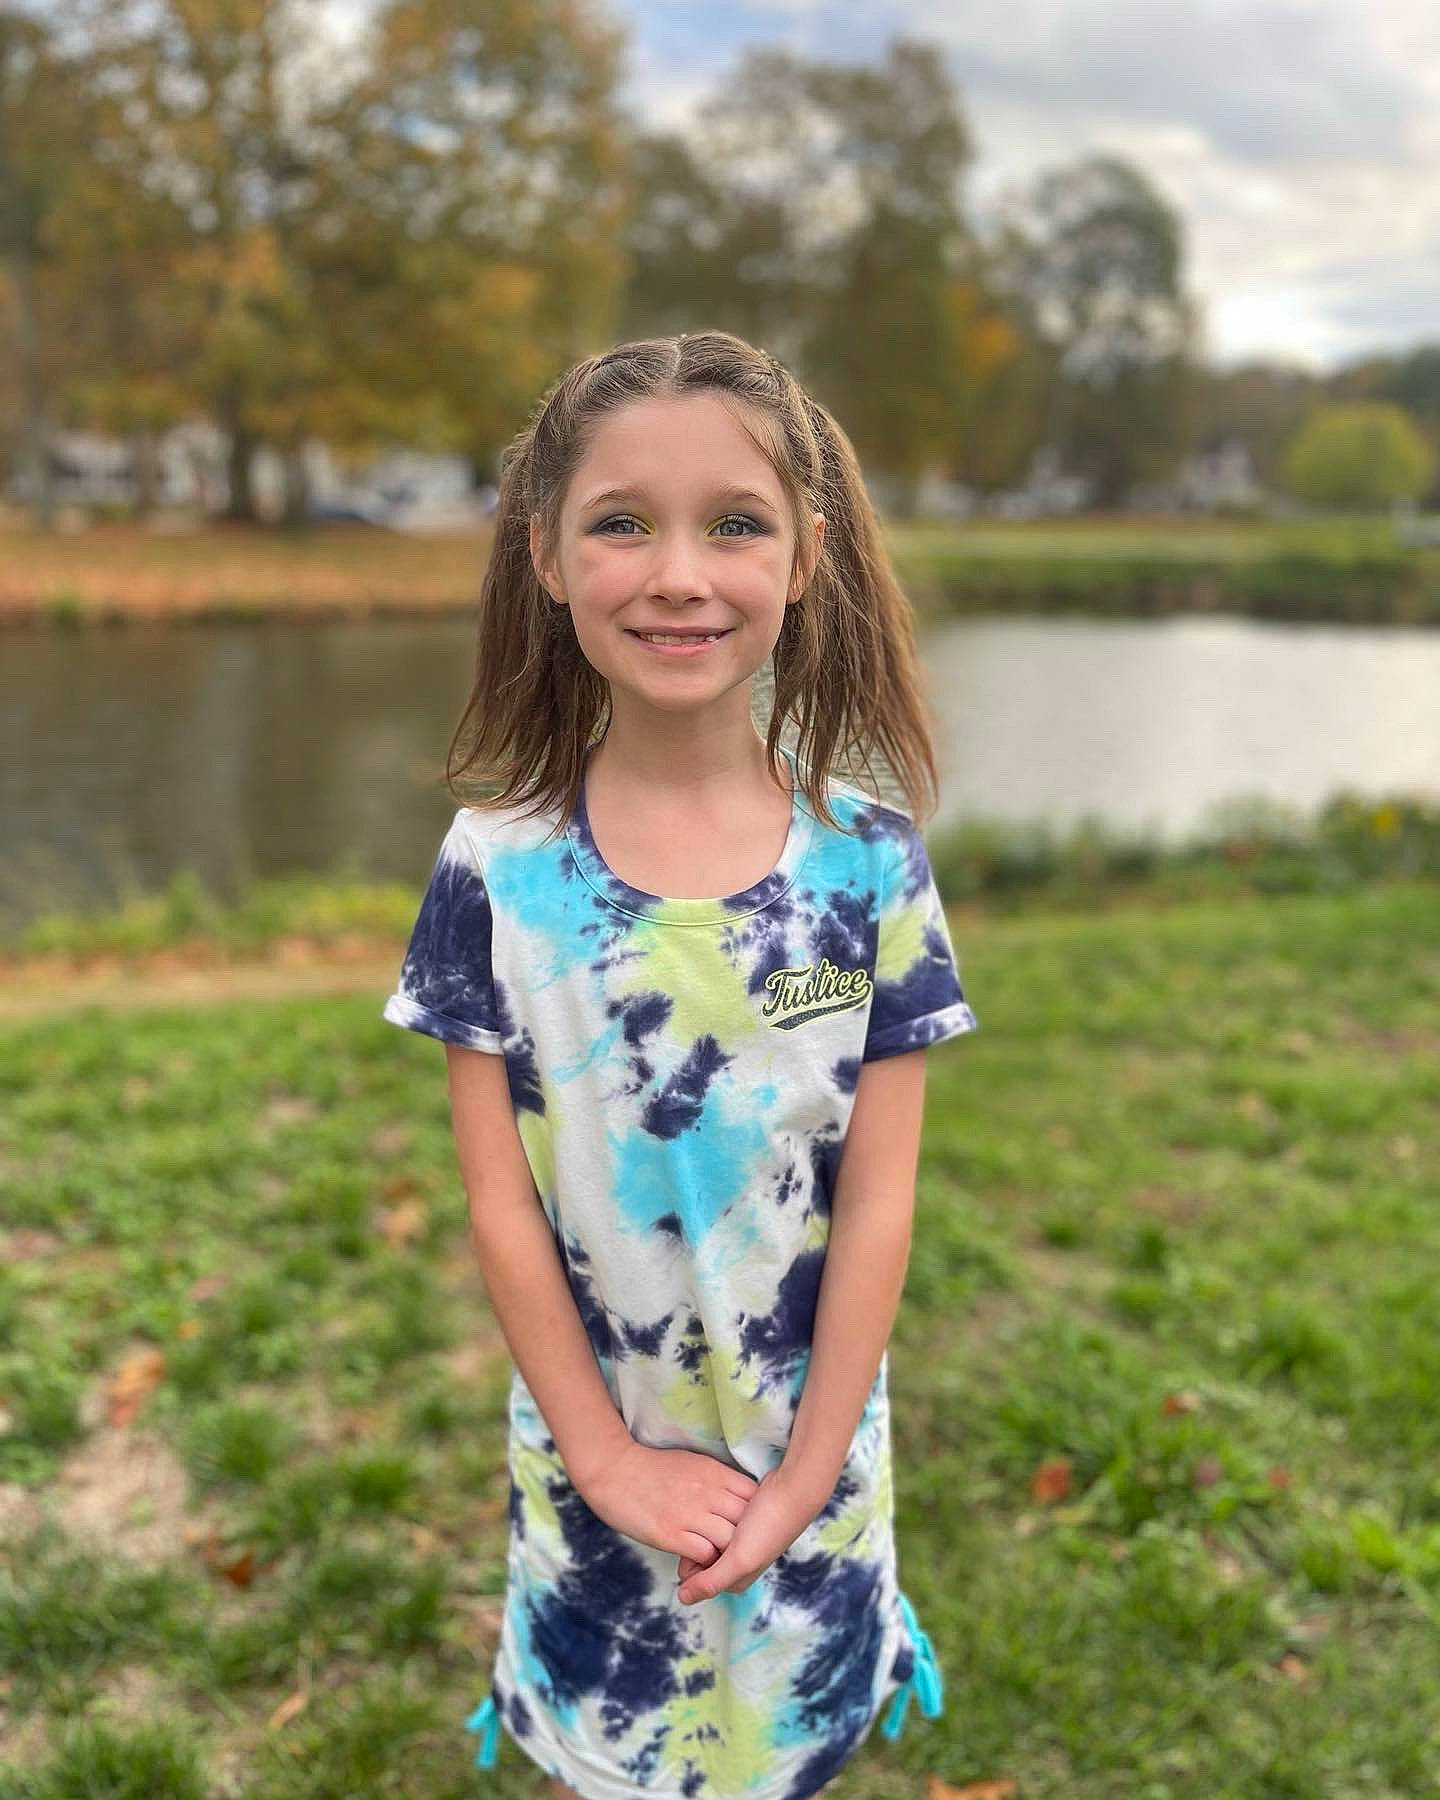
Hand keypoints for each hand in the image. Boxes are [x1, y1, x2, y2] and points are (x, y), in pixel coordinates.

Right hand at [575, 1438, 758, 1563]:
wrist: (614, 1470)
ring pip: (730, 1541)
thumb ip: (716, 1479)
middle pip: (747, 1521)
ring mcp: (691, 1514)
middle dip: (745, 1538)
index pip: (753, 1496)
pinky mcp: (671, 1534)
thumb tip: (734, 1495)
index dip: (754, 1514)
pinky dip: (706, 1564)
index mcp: (714, 1473)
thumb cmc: (651, 1468)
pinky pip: (705, 1556)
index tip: (746, 1525)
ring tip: (716, 1561)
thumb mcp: (692, 1463)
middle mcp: (708, 1492)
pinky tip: (696, 1562)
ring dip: (726, 1554)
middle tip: (734, 1549)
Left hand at [675, 1463, 823, 1604]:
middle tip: (712, 1522)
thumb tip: (682, 1598)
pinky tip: (723, 1503)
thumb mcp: (739, 1560)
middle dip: (700, 1541)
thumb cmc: (769, 1527)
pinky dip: (717, 1514)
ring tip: (719, 1510)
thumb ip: (710, 1581)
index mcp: (735, 1579)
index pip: (695, 1575)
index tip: (703, 1540)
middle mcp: (737, 1563)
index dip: (692, 1558)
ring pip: (708, 1538)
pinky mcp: (743, 1521)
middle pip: (701, 1557)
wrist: (793, 1490)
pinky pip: (719, 1522)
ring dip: (708, 1525)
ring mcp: (740, 1541)